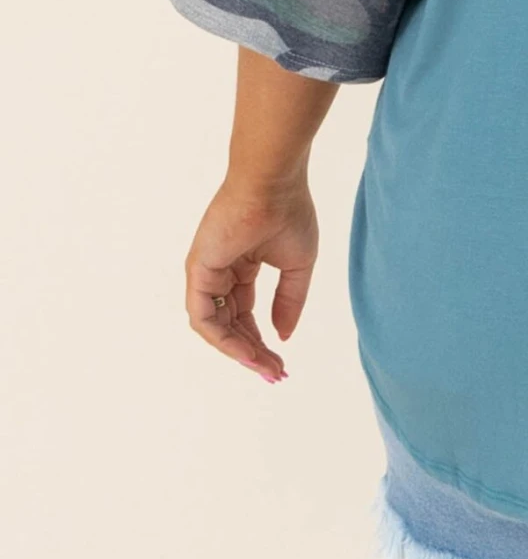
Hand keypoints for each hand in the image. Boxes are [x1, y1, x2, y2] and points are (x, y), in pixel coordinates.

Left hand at [184, 173, 318, 383]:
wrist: (274, 185)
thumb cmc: (288, 213)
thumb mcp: (298, 266)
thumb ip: (289, 301)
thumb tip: (283, 336)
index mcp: (242, 265)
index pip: (246, 313)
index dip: (262, 340)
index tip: (281, 363)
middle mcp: (220, 272)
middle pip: (231, 324)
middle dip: (252, 351)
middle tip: (275, 373)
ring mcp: (206, 272)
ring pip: (215, 326)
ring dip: (239, 351)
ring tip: (264, 368)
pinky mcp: (198, 271)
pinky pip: (204, 317)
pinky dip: (223, 339)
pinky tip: (247, 353)